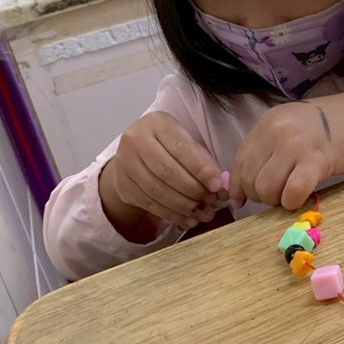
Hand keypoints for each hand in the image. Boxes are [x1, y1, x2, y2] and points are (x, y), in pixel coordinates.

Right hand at [99, 111, 224, 239]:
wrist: (134, 154)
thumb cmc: (169, 148)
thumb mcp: (187, 145)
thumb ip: (204, 163)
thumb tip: (221, 189)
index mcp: (157, 124)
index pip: (181, 148)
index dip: (201, 169)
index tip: (217, 185)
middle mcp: (136, 140)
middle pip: (167, 171)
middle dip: (193, 190)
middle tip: (211, 201)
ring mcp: (125, 163)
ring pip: (157, 190)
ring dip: (184, 206)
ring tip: (204, 213)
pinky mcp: (123, 185)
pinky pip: (150, 204)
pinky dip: (172, 214)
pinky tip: (188, 219)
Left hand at [228, 85, 343, 210]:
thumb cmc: (331, 125)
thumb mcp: (291, 127)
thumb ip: (268, 148)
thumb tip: (245, 186)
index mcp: (267, 124)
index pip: (240, 163)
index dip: (239, 188)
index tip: (242, 201)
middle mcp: (276, 132)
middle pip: (251, 179)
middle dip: (261, 196)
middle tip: (279, 194)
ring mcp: (295, 145)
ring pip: (266, 188)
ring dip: (277, 200)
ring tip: (291, 194)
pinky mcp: (316, 160)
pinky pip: (292, 192)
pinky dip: (293, 201)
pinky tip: (302, 196)